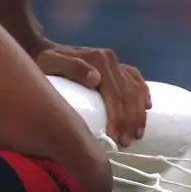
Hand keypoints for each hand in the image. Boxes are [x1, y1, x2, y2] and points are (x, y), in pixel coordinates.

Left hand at [33, 42, 150, 148]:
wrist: (42, 49)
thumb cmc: (45, 62)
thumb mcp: (52, 63)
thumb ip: (72, 68)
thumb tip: (96, 78)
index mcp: (99, 60)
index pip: (114, 93)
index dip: (118, 116)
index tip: (115, 136)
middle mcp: (111, 60)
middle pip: (128, 94)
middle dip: (129, 120)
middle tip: (126, 142)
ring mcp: (115, 63)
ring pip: (135, 89)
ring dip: (138, 113)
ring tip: (137, 135)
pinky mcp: (116, 66)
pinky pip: (136, 78)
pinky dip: (144, 92)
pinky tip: (148, 107)